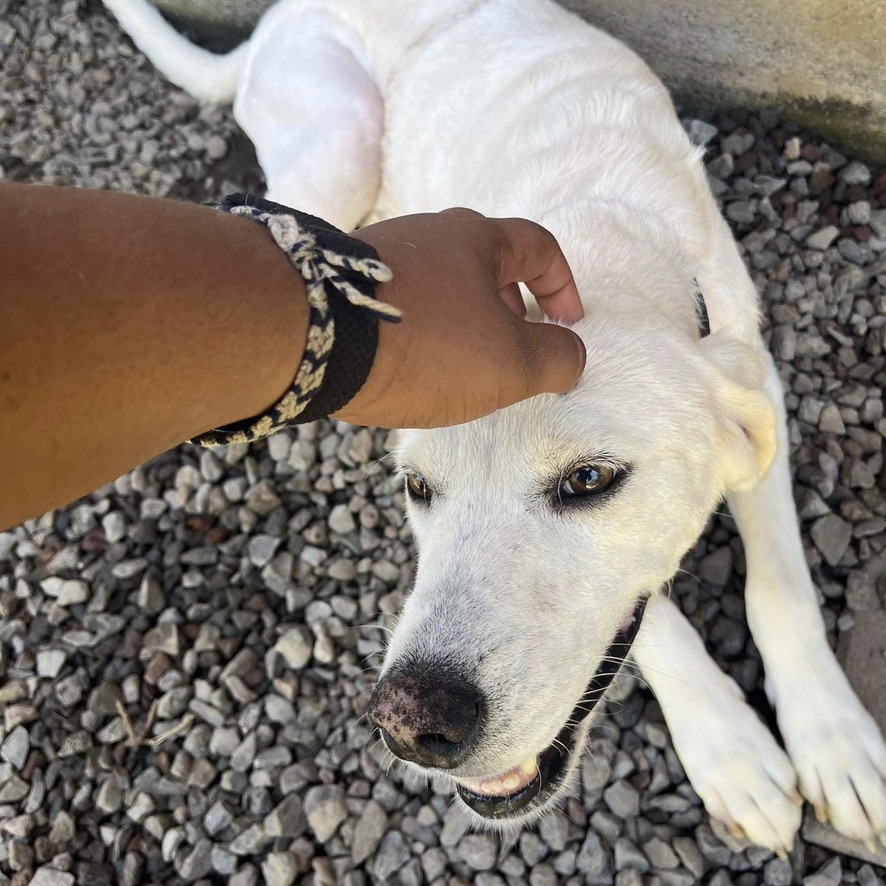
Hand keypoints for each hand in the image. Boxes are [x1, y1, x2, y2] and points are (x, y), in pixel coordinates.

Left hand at [337, 208, 585, 427]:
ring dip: (462, 320)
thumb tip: (570, 355)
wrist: (312, 339)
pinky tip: (409, 364)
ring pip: (439, 285)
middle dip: (510, 305)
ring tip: (461, 365)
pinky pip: (399, 303)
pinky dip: (420, 329)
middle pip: (485, 263)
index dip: (562, 285)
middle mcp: (428, 234)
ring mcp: (380, 255)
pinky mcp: (342, 283)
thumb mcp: (511, 363)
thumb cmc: (427, 346)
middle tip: (514, 347)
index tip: (567, 324)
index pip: (539, 247)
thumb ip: (557, 358)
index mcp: (477, 239)